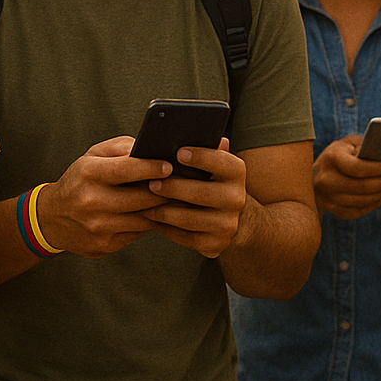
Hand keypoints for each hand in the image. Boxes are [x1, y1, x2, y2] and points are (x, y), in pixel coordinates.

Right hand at [34, 137, 165, 258]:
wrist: (51, 218)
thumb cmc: (79, 181)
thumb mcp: (93, 156)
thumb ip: (122, 148)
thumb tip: (151, 151)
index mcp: (89, 174)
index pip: (129, 169)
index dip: (153, 167)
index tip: (169, 166)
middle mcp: (91, 201)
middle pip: (143, 197)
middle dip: (164, 190)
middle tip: (177, 184)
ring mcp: (97, 226)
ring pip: (145, 218)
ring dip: (158, 209)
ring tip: (166, 199)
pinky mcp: (103, 245)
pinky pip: (137, 234)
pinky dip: (146, 224)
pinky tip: (148, 215)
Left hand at [144, 138, 249, 257]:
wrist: (235, 221)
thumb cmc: (213, 183)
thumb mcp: (215, 165)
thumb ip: (206, 150)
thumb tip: (190, 135)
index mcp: (237, 173)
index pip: (222, 162)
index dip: (201, 156)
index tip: (177, 152)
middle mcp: (237, 199)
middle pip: (201, 193)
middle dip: (173, 187)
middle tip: (149, 182)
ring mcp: (227, 225)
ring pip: (189, 219)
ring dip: (163, 211)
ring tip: (143, 204)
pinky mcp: (215, 245)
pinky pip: (184, 238)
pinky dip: (165, 228)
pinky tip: (151, 219)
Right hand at [313, 136, 380, 219]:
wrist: (316, 175)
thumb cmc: (340, 155)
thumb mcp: (349, 143)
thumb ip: (364, 146)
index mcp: (331, 158)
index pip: (356, 168)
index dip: (375, 169)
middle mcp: (326, 179)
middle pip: (360, 187)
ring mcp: (327, 197)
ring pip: (360, 201)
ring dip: (380, 196)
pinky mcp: (332, 209)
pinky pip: (357, 211)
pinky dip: (373, 205)